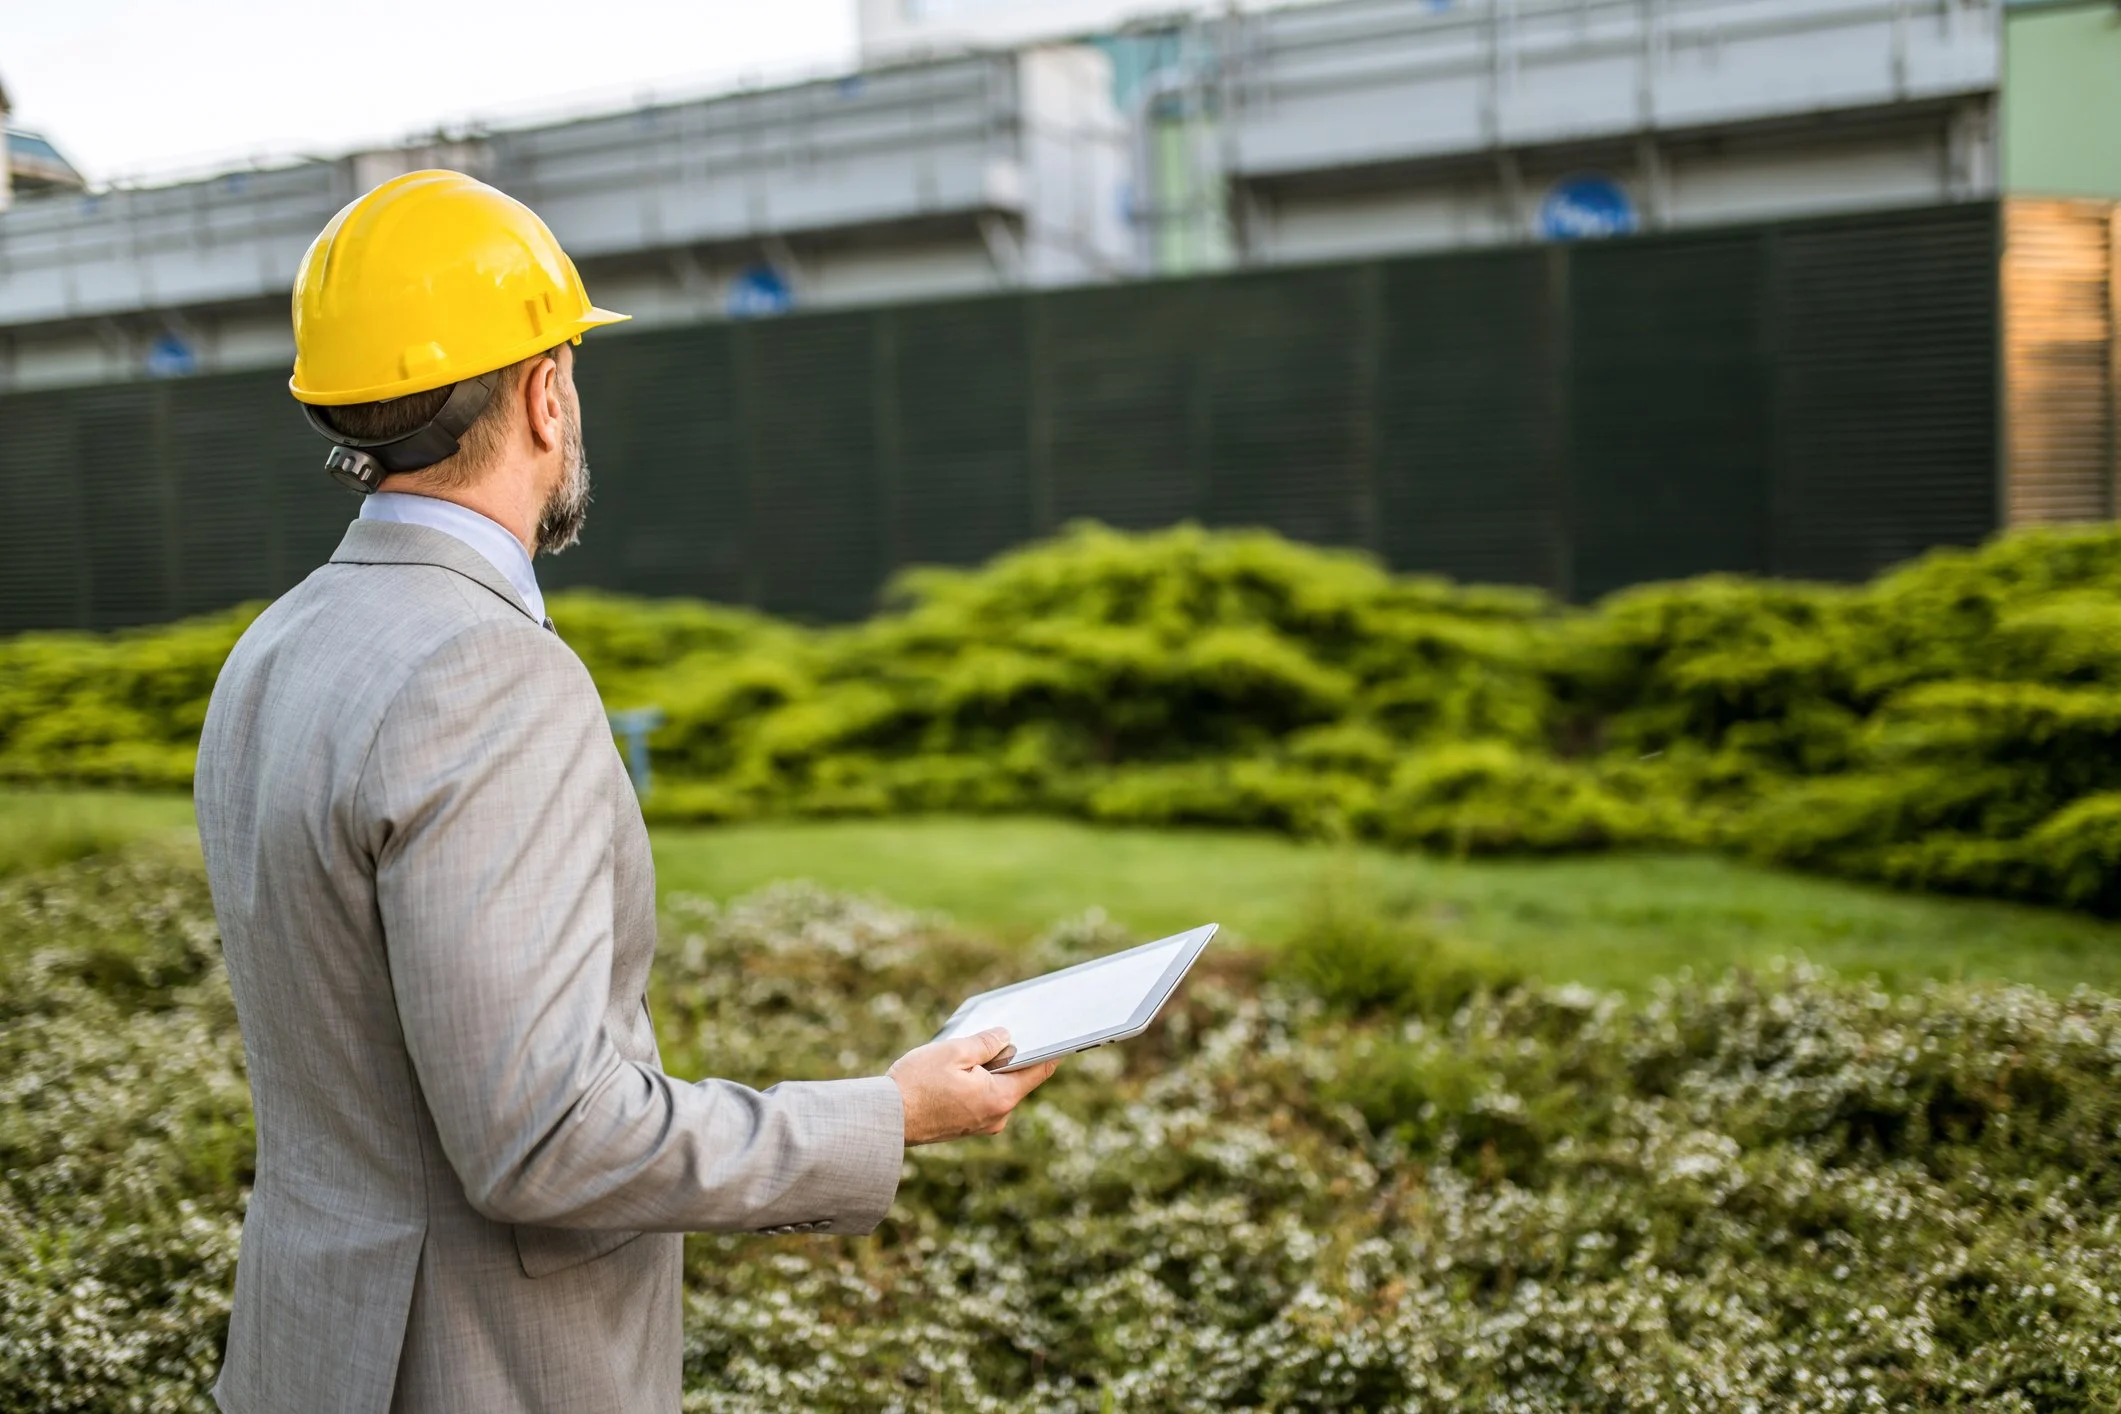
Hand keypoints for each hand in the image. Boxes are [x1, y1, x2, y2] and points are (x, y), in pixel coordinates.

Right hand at [887, 1028, 1058, 1145]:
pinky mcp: (964, 1128)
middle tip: (998, 1031)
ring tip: (966, 1050)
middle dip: (1008, 1056)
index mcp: (1000, 1098)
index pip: (1039, 1070)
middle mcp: (996, 1117)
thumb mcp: (954, 1051)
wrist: (885, 1120)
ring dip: (986, 1069)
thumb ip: (986, 1042)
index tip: (1060, 1033)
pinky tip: (954, 1070)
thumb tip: (1006, 1036)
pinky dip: (974, 1083)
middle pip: (1015, 1078)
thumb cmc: (917, 1084)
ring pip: (995, 1088)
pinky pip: (979, 1099)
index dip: (1050, 1049)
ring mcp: (980, 1125)